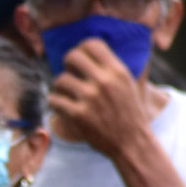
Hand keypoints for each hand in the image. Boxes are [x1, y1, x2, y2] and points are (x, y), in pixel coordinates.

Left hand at [50, 39, 153, 160]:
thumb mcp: (129, 83)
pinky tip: (63, 106)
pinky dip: (55, 103)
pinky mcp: (78, 115)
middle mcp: (104, 82)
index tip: (80, 59)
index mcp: (118, 71)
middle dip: (67, 65)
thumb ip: (113, 66)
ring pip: (59, 80)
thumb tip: (96, 47)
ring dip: (59, 88)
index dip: (81, 49)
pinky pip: (54, 99)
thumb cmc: (128, 111)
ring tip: (67, 94)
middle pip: (71, 57)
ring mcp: (90, 98)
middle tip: (71, 74)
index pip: (91, 44)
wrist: (131, 142)